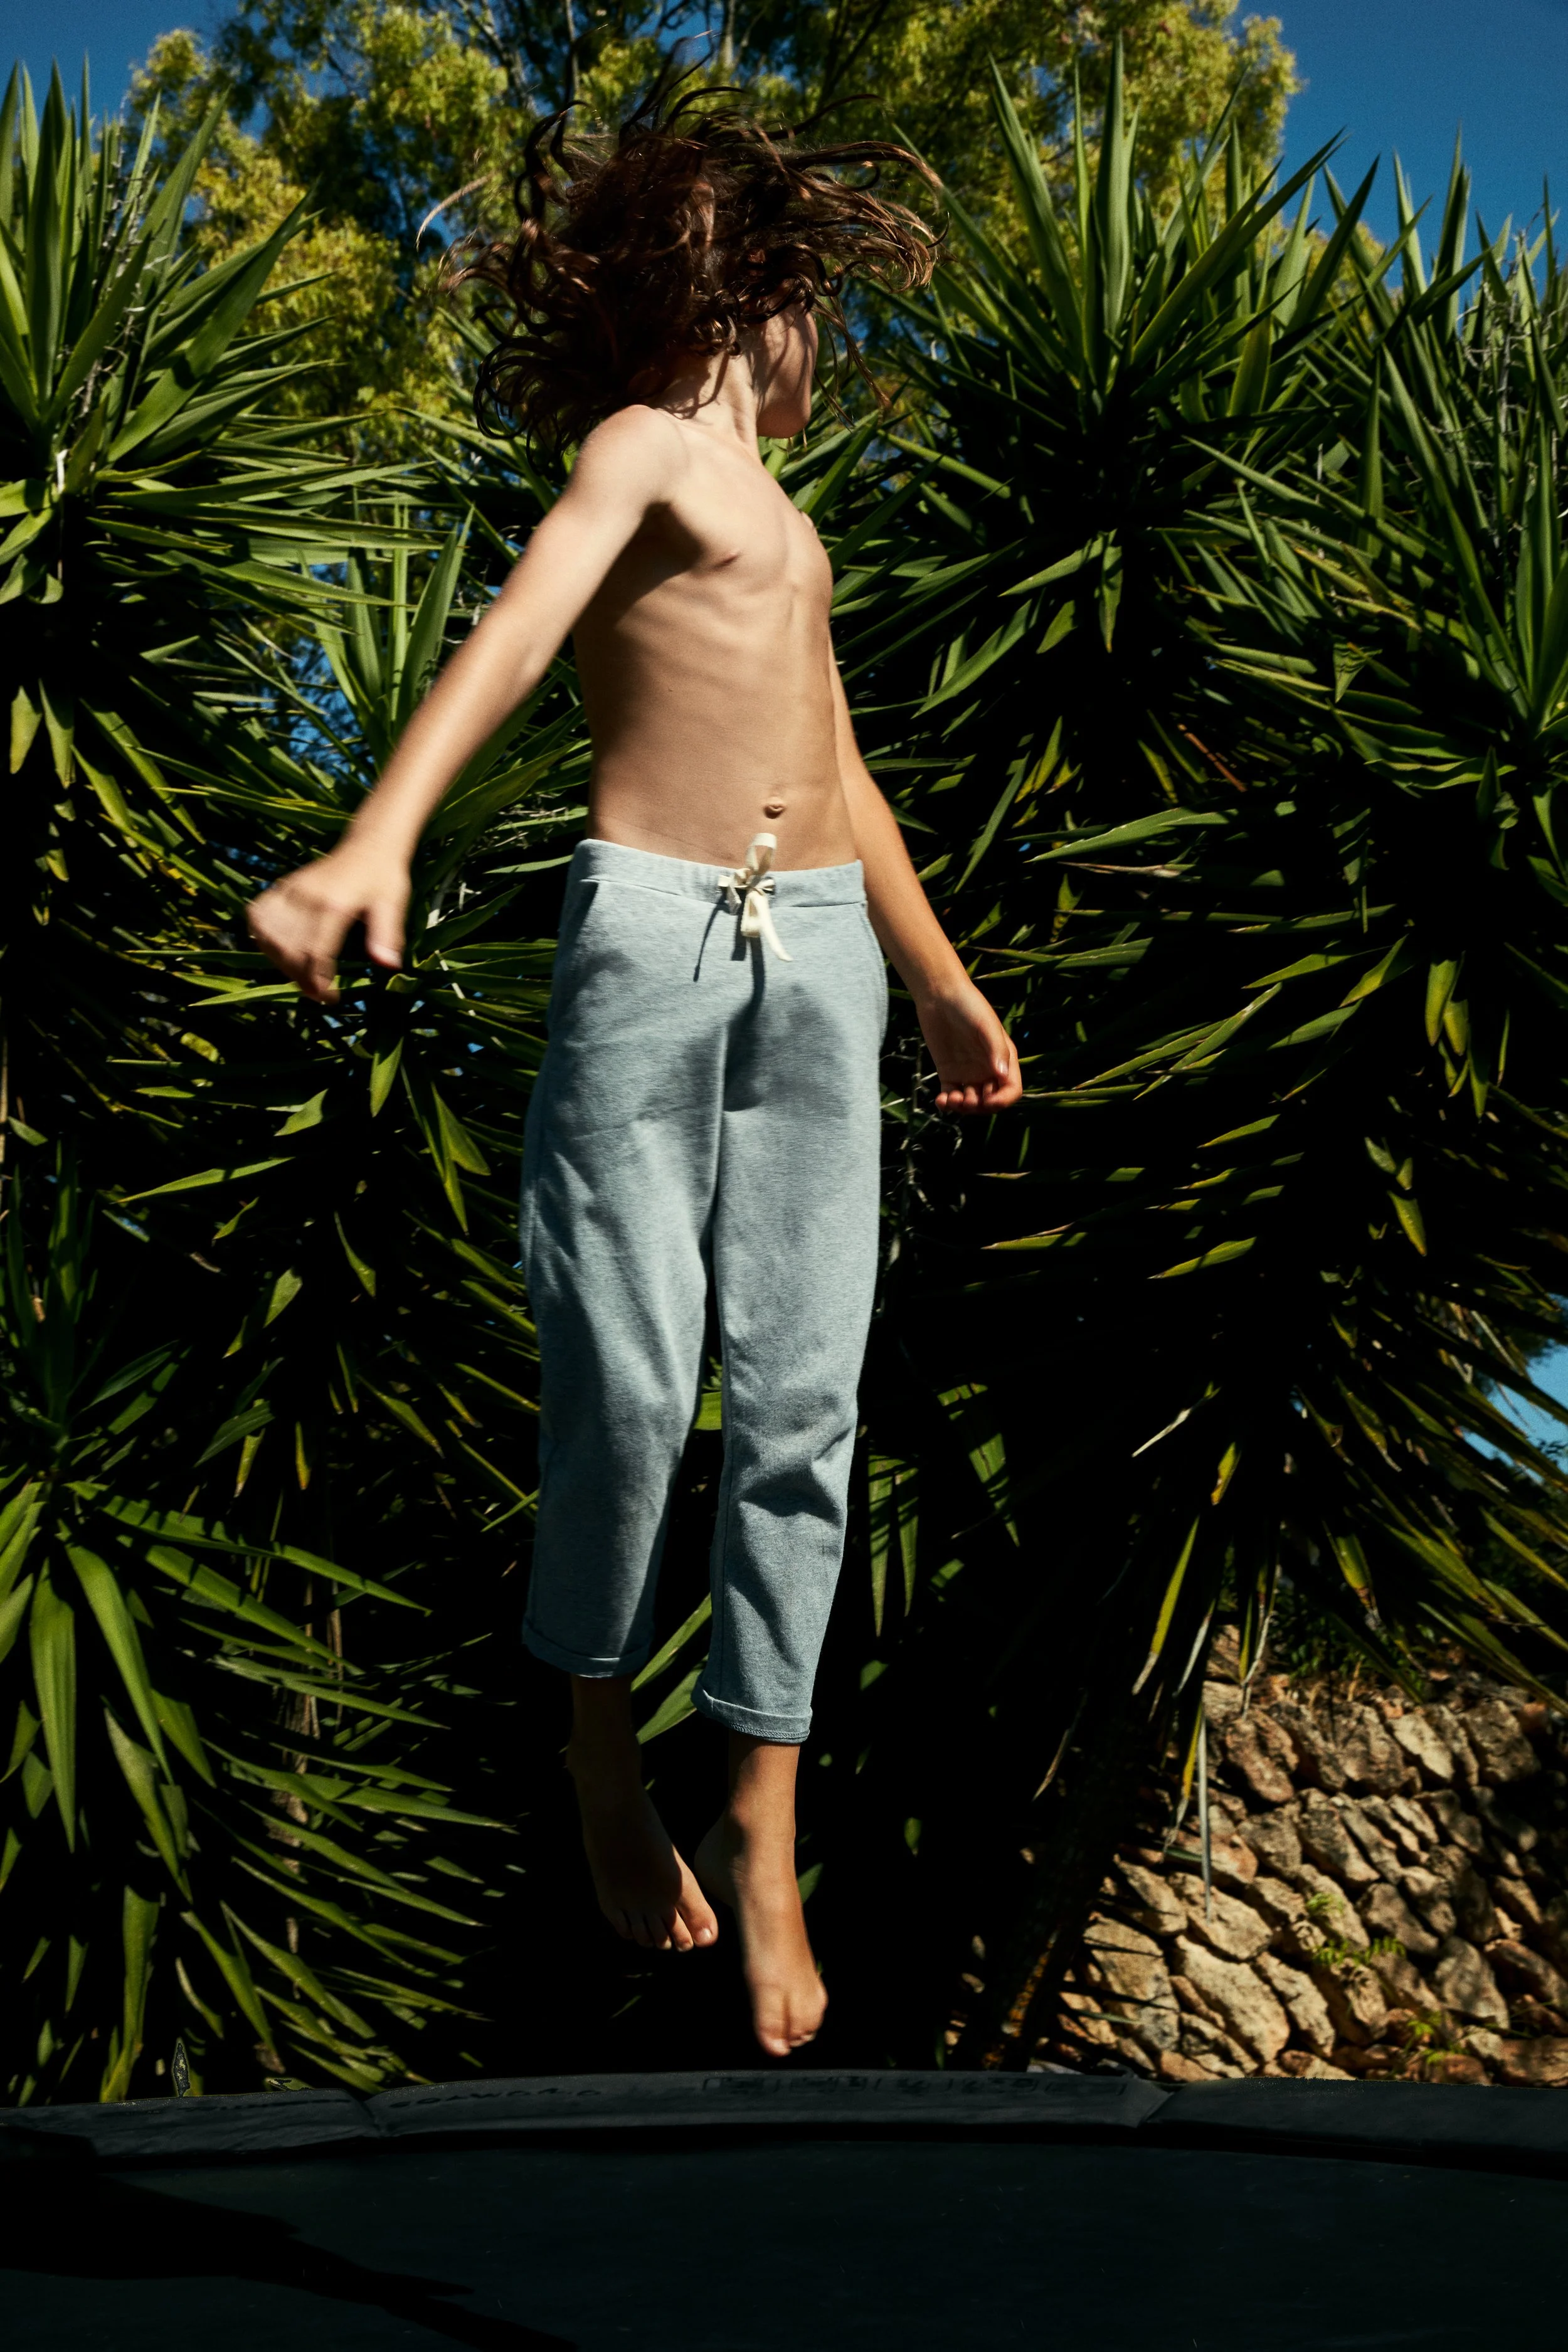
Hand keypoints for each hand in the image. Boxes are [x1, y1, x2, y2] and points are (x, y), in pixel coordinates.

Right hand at [247, 851, 408, 1004]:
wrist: (368, 845)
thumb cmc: (384, 878)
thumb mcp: (393, 904)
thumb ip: (388, 935)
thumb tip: (388, 966)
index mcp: (334, 903)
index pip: (315, 952)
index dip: (319, 982)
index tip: (330, 998)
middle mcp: (306, 895)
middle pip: (288, 950)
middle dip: (300, 978)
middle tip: (318, 993)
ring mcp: (290, 889)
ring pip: (268, 937)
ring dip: (280, 963)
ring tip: (301, 975)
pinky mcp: (281, 886)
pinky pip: (258, 916)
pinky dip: (262, 938)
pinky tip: (279, 950)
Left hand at [918, 978, 1022, 1113]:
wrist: (940, 995)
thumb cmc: (969, 1006)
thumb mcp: (986, 1026)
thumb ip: (996, 1050)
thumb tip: (1002, 1077)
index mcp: (1004, 1059)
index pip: (1011, 1090)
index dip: (1003, 1101)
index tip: (988, 1101)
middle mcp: (988, 1069)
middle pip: (991, 1101)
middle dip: (981, 1107)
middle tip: (966, 1100)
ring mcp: (968, 1073)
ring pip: (971, 1102)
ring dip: (964, 1108)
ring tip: (952, 1099)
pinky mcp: (948, 1073)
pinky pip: (951, 1096)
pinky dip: (947, 1104)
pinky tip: (941, 1101)